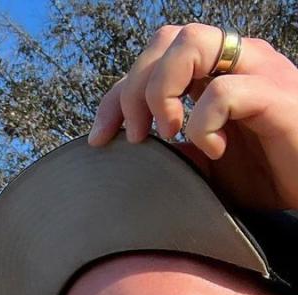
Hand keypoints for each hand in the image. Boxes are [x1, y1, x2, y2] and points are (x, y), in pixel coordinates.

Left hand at [90, 23, 297, 207]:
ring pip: (193, 43)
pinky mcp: (275, 96)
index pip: (152, 60)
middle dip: (134, 89)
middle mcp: (235, 61)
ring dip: (164, 91)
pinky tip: (213, 149)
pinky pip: (224, 90)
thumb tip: (132, 156)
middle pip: (165, 39)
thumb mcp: (206, 167)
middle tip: (136, 138)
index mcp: (215, 71)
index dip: (116, 96)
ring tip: (168, 133)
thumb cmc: (267, 174)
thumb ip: (172, 153)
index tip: (99, 139)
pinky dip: (205, 123)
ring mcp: (257, 72)